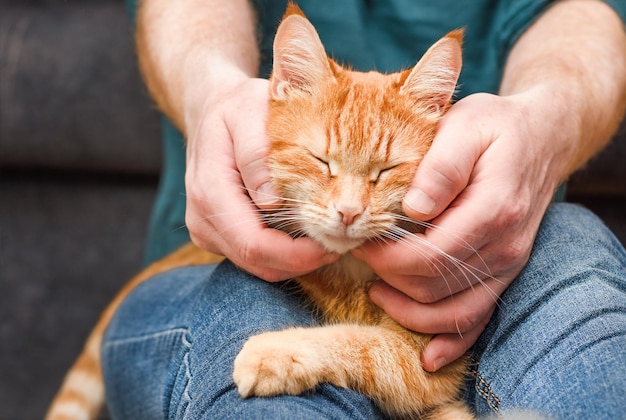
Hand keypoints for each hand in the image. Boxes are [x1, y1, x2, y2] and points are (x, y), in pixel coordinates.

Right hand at [185, 78, 335, 280]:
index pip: (255, 244)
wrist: (210, 110)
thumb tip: (270, 200)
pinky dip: (283, 252)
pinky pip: (253, 256)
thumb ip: (256, 153)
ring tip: (329, 236)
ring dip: (296, 260)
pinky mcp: (216, 233)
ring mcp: (207, 229)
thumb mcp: (249, 112)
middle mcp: (203, 219)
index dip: (296, 255)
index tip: (333, 243)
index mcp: (210, 191)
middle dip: (302, 261)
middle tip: (341, 243)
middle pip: (258, 262)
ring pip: (258, 265)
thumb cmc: (237, 106)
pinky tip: (305, 232)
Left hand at [354, 90, 566, 370]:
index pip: (428, 254)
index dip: (385, 256)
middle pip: (433, 286)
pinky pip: (479, 317)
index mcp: (491, 209)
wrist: (540, 139)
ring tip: (376, 292)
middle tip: (359, 256)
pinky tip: (428, 356)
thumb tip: (412, 207)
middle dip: (388, 278)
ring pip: (452, 311)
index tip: (358, 241)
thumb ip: (441, 166)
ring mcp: (506, 264)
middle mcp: (503, 245)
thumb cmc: (494, 128)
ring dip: (409, 311)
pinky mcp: (504, 273)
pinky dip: (453, 341)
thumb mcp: (466, 125)